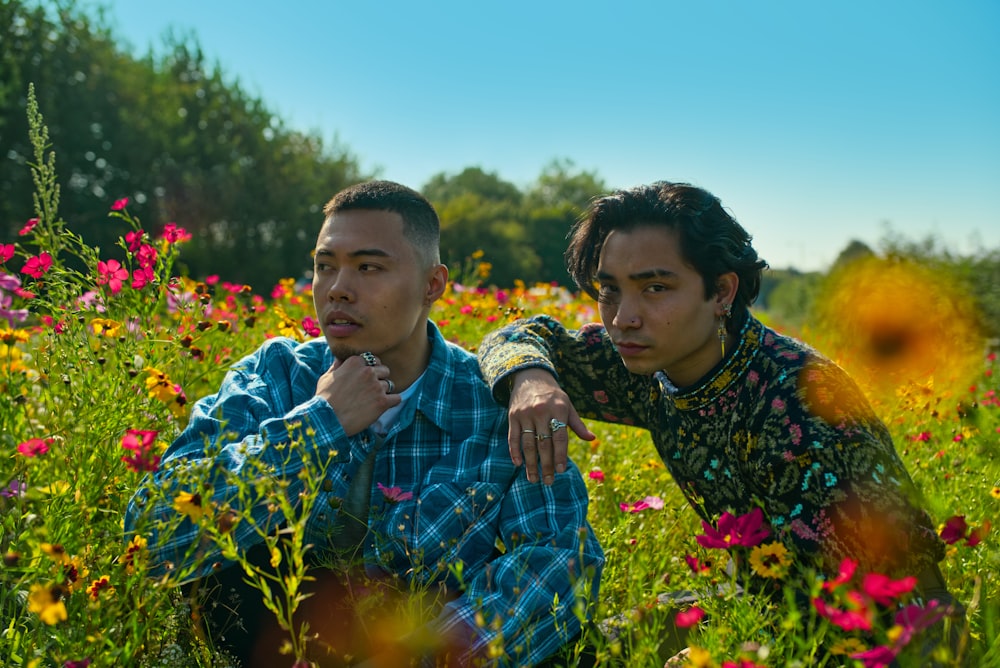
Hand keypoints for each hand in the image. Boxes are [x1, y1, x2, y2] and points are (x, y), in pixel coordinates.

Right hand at [316, 353, 400, 435]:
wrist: (327, 420)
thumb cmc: (324, 399)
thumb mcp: (327, 377)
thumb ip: (338, 366)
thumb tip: (341, 359)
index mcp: (355, 362)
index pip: (373, 359)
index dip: (371, 369)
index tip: (366, 378)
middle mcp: (368, 371)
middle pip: (384, 370)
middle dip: (379, 379)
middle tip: (370, 390)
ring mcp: (377, 386)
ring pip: (390, 385)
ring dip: (383, 392)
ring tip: (371, 401)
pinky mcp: (382, 402)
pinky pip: (397, 398)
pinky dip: (392, 402)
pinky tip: (382, 406)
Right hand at [507, 369, 593, 483]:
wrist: (530, 377)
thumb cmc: (553, 396)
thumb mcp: (568, 405)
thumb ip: (578, 424)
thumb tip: (592, 439)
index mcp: (558, 409)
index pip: (560, 436)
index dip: (560, 455)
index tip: (561, 470)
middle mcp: (541, 411)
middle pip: (544, 443)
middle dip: (546, 465)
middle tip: (548, 482)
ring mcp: (525, 414)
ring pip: (528, 443)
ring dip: (530, 463)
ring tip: (533, 479)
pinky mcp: (513, 416)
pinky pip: (513, 437)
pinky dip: (515, 451)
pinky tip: (518, 464)